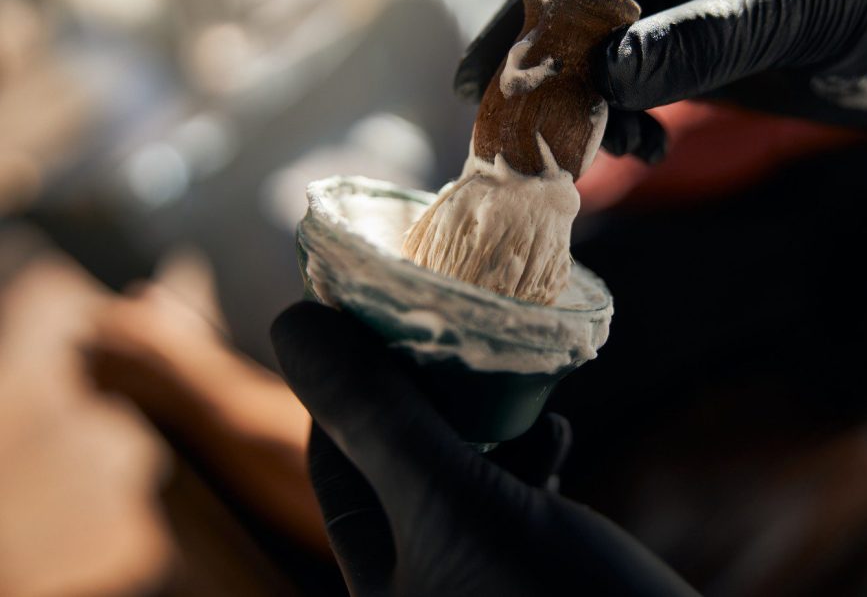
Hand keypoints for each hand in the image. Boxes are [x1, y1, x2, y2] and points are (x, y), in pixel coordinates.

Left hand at [271, 302, 698, 596]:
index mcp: (379, 577)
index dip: (348, 379)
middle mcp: (422, 579)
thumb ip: (379, 421)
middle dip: (426, 391)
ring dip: (486, 418)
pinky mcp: (537, 572)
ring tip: (518, 382)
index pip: (335, 457)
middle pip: (400, 458)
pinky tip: (558, 437)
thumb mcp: (458, 504)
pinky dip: (530, 456)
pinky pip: (513, 496)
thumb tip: (294, 323)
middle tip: (456, 331)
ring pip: (462, 471)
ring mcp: (481, 575)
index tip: (382, 312)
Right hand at [455, 0, 866, 148]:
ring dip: (593, 110)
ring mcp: (687, 14)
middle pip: (579, 17)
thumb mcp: (793, 5)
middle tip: (518, 134)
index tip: (479, 77)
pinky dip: (630, 124)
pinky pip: (641, 92)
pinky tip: (648, 148)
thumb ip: (701, 37)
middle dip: (547, 76)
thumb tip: (611, 74)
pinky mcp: (703, 59)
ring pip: (605, 62)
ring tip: (612, 149)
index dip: (523, 19)